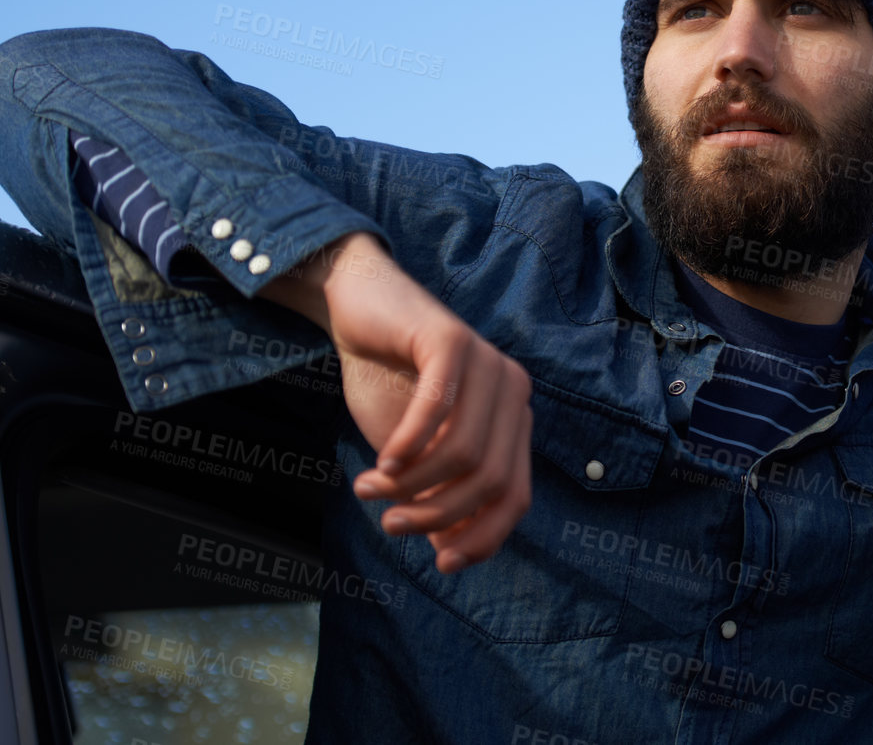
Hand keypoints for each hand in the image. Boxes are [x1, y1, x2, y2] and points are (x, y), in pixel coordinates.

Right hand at [262, 232, 532, 572]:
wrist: (356, 308)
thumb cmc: (388, 382)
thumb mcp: (415, 454)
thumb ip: (437, 494)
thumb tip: (450, 552)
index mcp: (513, 420)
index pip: (517, 496)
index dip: (483, 537)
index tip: (441, 565)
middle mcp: (513, 391)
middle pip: (491, 480)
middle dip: (437, 514)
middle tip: (390, 523)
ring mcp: (488, 362)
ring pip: (464, 451)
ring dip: (411, 485)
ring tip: (371, 491)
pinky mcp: (452, 340)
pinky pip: (437, 410)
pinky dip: (407, 447)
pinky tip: (381, 462)